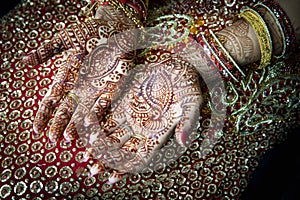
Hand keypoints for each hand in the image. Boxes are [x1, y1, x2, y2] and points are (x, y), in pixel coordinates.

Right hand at [22, 5, 135, 135]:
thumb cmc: (91, 33)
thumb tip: (25, 60)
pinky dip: (97, 114)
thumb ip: (48, 50)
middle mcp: (79, 87)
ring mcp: (95, 89)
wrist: (115, 29)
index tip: (37, 129)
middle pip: (65, 110)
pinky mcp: (112, 88)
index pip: (51, 100)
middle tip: (51, 139)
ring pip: (83, 111)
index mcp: (67, 77)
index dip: (44, 115)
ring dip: (75, 124)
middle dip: (58, 124)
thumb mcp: (66, 39)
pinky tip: (90, 124)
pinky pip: (104, 104)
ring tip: (68, 137)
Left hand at [83, 55, 202, 183]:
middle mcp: (143, 128)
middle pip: (122, 149)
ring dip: (98, 144)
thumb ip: (187, 123)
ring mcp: (132, 115)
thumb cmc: (188, 87)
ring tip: (84, 154)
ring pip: (111, 135)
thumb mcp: (192, 104)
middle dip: (106, 160)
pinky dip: (97, 122)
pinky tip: (85, 126)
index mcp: (158, 133)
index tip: (111, 177)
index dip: (126, 169)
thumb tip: (183, 142)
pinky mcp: (124, 101)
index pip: (140, 157)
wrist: (177, 66)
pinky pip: (107, 115)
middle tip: (92, 169)